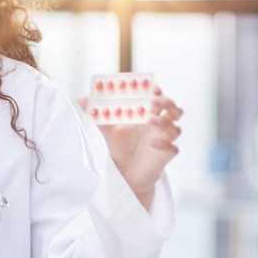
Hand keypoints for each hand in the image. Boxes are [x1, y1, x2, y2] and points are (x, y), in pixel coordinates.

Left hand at [78, 86, 181, 208]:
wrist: (125, 172)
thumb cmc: (120, 145)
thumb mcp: (107, 128)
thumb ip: (97, 112)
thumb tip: (80, 96)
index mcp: (149, 114)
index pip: (159, 97)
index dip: (159, 90)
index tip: (152, 85)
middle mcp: (160, 125)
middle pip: (175, 109)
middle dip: (168, 102)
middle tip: (154, 101)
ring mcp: (165, 140)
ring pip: (176, 128)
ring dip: (164, 122)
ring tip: (149, 120)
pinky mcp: (166, 155)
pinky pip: (173, 148)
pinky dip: (165, 145)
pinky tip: (152, 144)